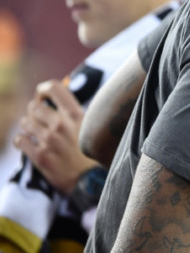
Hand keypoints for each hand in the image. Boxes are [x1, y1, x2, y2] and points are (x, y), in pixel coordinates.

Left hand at [14, 79, 96, 194]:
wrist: (92, 180)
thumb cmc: (92, 152)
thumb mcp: (90, 126)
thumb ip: (74, 113)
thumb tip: (57, 101)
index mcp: (76, 114)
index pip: (53, 88)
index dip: (43, 90)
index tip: (44, 98)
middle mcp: (61, 125)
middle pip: (34, 106)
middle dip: (34, 112)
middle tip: (40, 120)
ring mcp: (49, 141)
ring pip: (25, 122)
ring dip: (28, 126)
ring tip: (35, 133)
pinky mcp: (40, 157)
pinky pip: (19, 141)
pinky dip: (21, 141)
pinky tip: (28, 144)